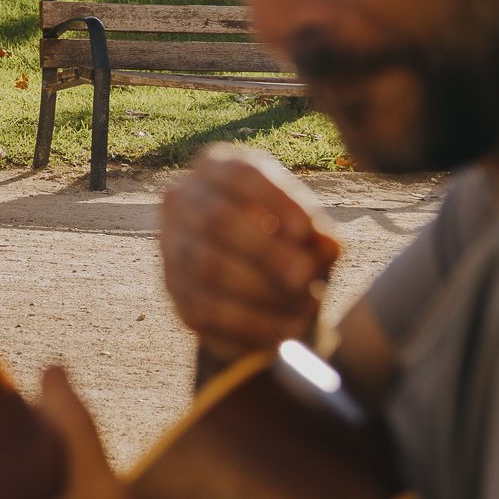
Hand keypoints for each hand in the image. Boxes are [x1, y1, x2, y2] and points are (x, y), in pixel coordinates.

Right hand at [157, 145, 338, 357]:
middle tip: (304, 275)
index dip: (275, 201)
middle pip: (217, 219)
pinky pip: (207, 308)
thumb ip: (319, 237)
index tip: (307, 230)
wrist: (259, 287)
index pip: (240, 174)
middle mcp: (183, 199)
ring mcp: (172, 244)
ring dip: (261, 288)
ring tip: (305, 305)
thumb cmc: (287, 243)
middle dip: (265, 250)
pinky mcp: (174, 290)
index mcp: (216, 168)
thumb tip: (327, 246)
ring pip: (208, 264)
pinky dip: (252, 322)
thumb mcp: (309, 235)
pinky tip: (286, 330)